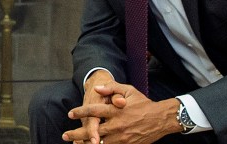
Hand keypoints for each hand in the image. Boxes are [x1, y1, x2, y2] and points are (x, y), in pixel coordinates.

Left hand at [62, 81, 180, 143]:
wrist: (161, 119)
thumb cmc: (143, 103)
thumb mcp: (128, 90)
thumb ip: (111, 88)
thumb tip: (96, 88)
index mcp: (116, 110)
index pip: (94, 111)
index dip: (81, 112)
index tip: (70, 114)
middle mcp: (117, 125)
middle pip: (93, 130)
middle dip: (77, 133)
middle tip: (65, 135)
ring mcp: (122, 137)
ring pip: (100, 142)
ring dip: (86, 143)